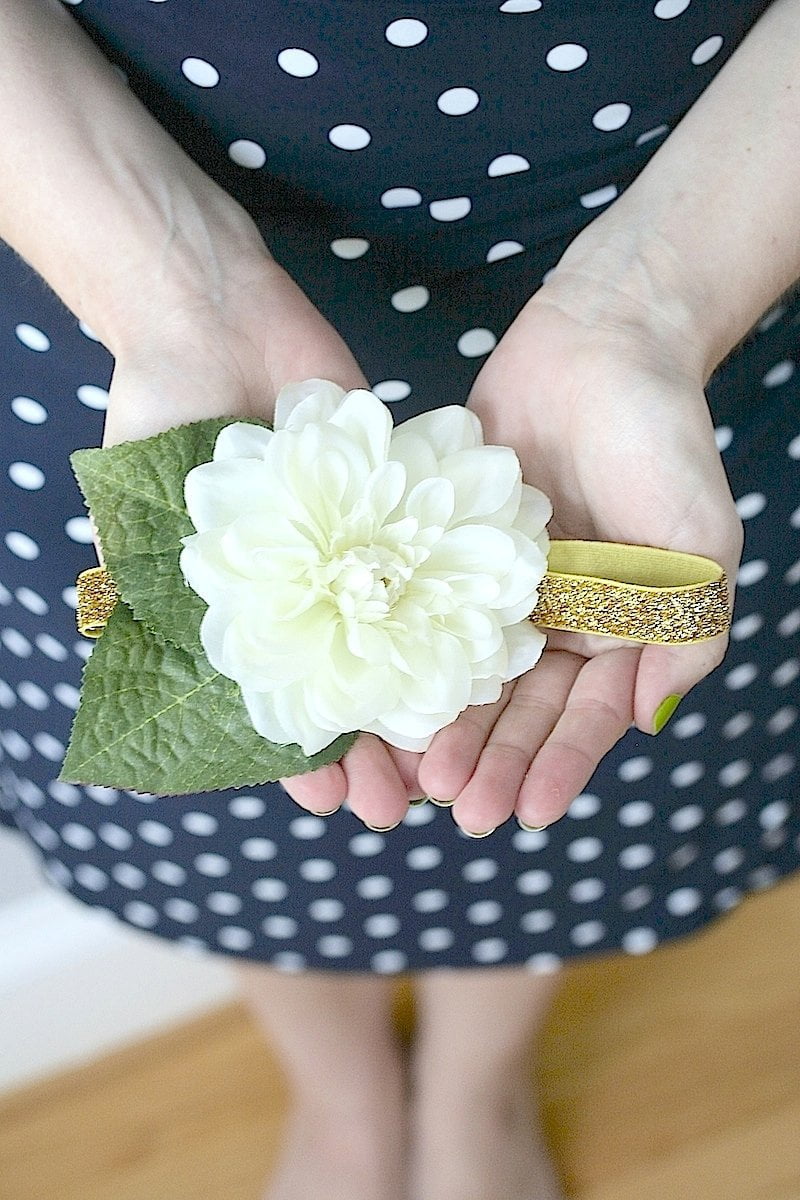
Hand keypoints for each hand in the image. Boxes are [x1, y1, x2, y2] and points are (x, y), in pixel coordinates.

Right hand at [101, 251, 424, 821]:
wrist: (212, 320)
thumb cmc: (160, 423)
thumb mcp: (142, 528)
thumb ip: (153, 614)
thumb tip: (159, 726)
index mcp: (246, 614)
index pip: (282, 707)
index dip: (305, 757)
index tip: (334, 801)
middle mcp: (307, 592)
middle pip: (350, 686)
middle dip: (373, 747)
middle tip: (403, 805)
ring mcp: (357, 553)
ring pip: (399, 642)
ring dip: (419, 702)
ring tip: (449, 758)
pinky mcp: (400, 507)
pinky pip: (432, 571)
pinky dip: (454, 615)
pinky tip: (482, 665)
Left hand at [417, 283, 742, 834]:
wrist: (600, 346)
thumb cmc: (664, 442)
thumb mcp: (698, 543)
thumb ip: (686, 633)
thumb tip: (651, 720)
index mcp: (620, 632)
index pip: (589, 715)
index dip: (560, 764)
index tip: (531, 812)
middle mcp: (560, 623)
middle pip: (524, 709)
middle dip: (496, 762)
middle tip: (462, 811)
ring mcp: (503, 591)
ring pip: (472, 676)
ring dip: (450, 729)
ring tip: (421, 780)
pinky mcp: (453, 553)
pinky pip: (428, 615)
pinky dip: (410, 659)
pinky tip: (384, 702)